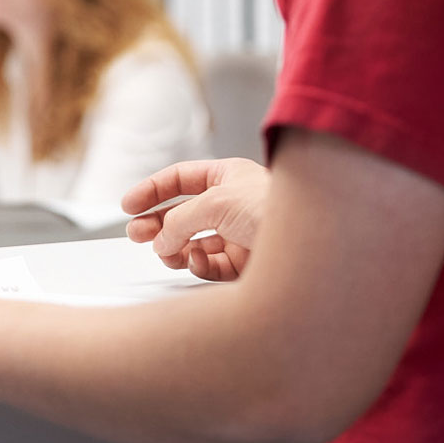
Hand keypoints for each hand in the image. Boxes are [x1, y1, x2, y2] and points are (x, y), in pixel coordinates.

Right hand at [121, 158, 270, 281]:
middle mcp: (234, 205)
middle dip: (159, 224)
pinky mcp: (246, 264)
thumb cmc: (276, 210)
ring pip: (195, 243)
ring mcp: (240, 235)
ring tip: (167, 252)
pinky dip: (199, 265)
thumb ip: (180, 220)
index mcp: (229, 177)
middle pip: (184, 214)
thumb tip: (160, 241)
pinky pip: (211, 266)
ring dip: (176, 248)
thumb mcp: (216, 203)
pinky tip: (196, 260)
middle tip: (137, 234)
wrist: (314, 247)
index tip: (129, 205)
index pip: (182, 179)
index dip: (153, 190)